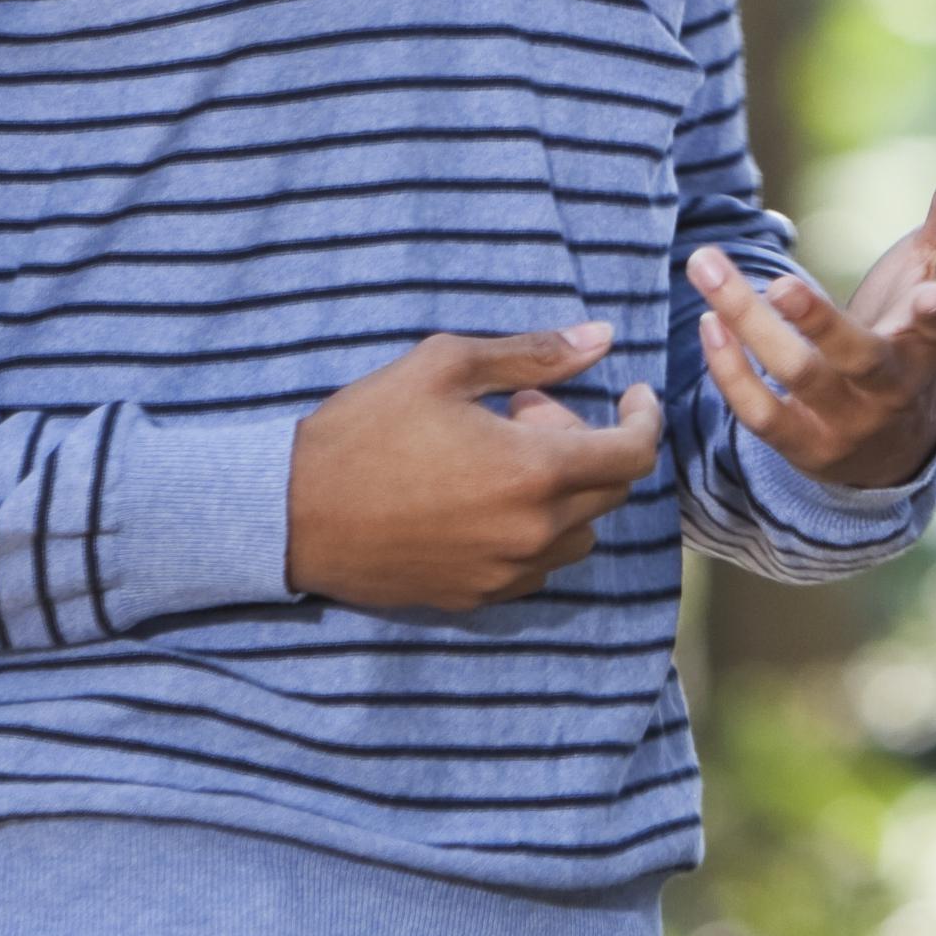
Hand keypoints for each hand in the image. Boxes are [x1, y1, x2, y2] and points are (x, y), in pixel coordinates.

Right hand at [290, 323, 666, 613]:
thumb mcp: (444, 366)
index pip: (635, 453)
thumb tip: (601, 338)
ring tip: (503, 459)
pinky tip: (483, 501)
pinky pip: (538, 567)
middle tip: (527, 412)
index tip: (632, 395)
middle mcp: (534, 530)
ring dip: (566, 493)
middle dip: (588, 443)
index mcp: (537, 470)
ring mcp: (507, 571)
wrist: (291, 512)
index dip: (644, 418)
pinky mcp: (477, 596)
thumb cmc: (364, 429)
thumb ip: (532, 354)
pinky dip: (534, 532)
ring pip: (579, 534)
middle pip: (610, 490)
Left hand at [689, 135, 935, 492]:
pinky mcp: (803, 446)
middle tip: (780, 284)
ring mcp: (847, 421)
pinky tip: (709, 321)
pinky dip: (730, 370)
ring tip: (705, 264)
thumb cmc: (914, 327)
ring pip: (796, 375)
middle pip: (857, 356)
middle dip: (818, 322)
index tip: (931, 300)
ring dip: (746, 320)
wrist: (892, 436)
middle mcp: (893, 387)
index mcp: (934, 342)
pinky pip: (761, 415)